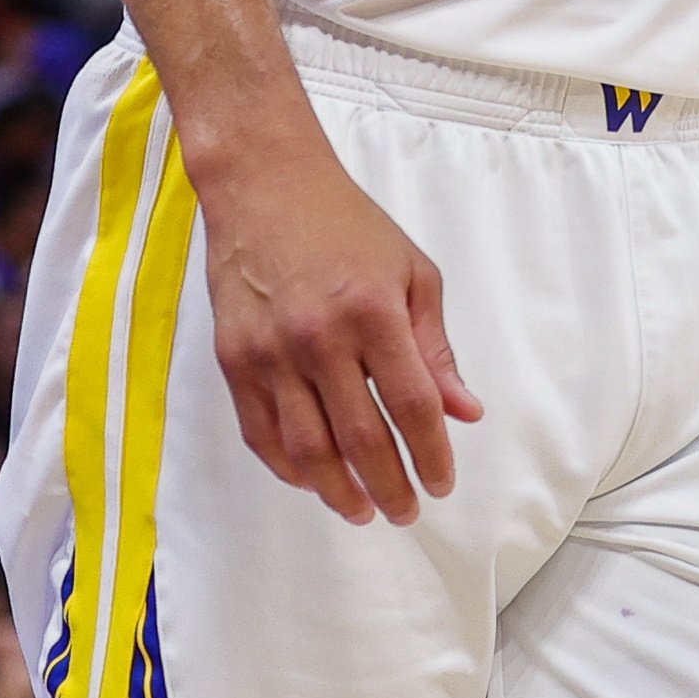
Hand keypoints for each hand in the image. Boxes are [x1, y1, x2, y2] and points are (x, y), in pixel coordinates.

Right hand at [199, 144, 480, 524]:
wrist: (264, 185)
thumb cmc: (346, 224)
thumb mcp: (411, 272)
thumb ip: (435, 348)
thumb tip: (464, 412)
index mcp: (373, 311)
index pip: (412, 406)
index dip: (431, 454)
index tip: (442, 483)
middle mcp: (320, 337)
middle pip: (362, 439)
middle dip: (390, 487)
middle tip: (406, 512)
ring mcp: (271, 352)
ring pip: (307, 450)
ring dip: (338, 492)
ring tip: (363, 510)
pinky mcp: (234, 360)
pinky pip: (261, 433)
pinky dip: (288, 468)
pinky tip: (314, 481)